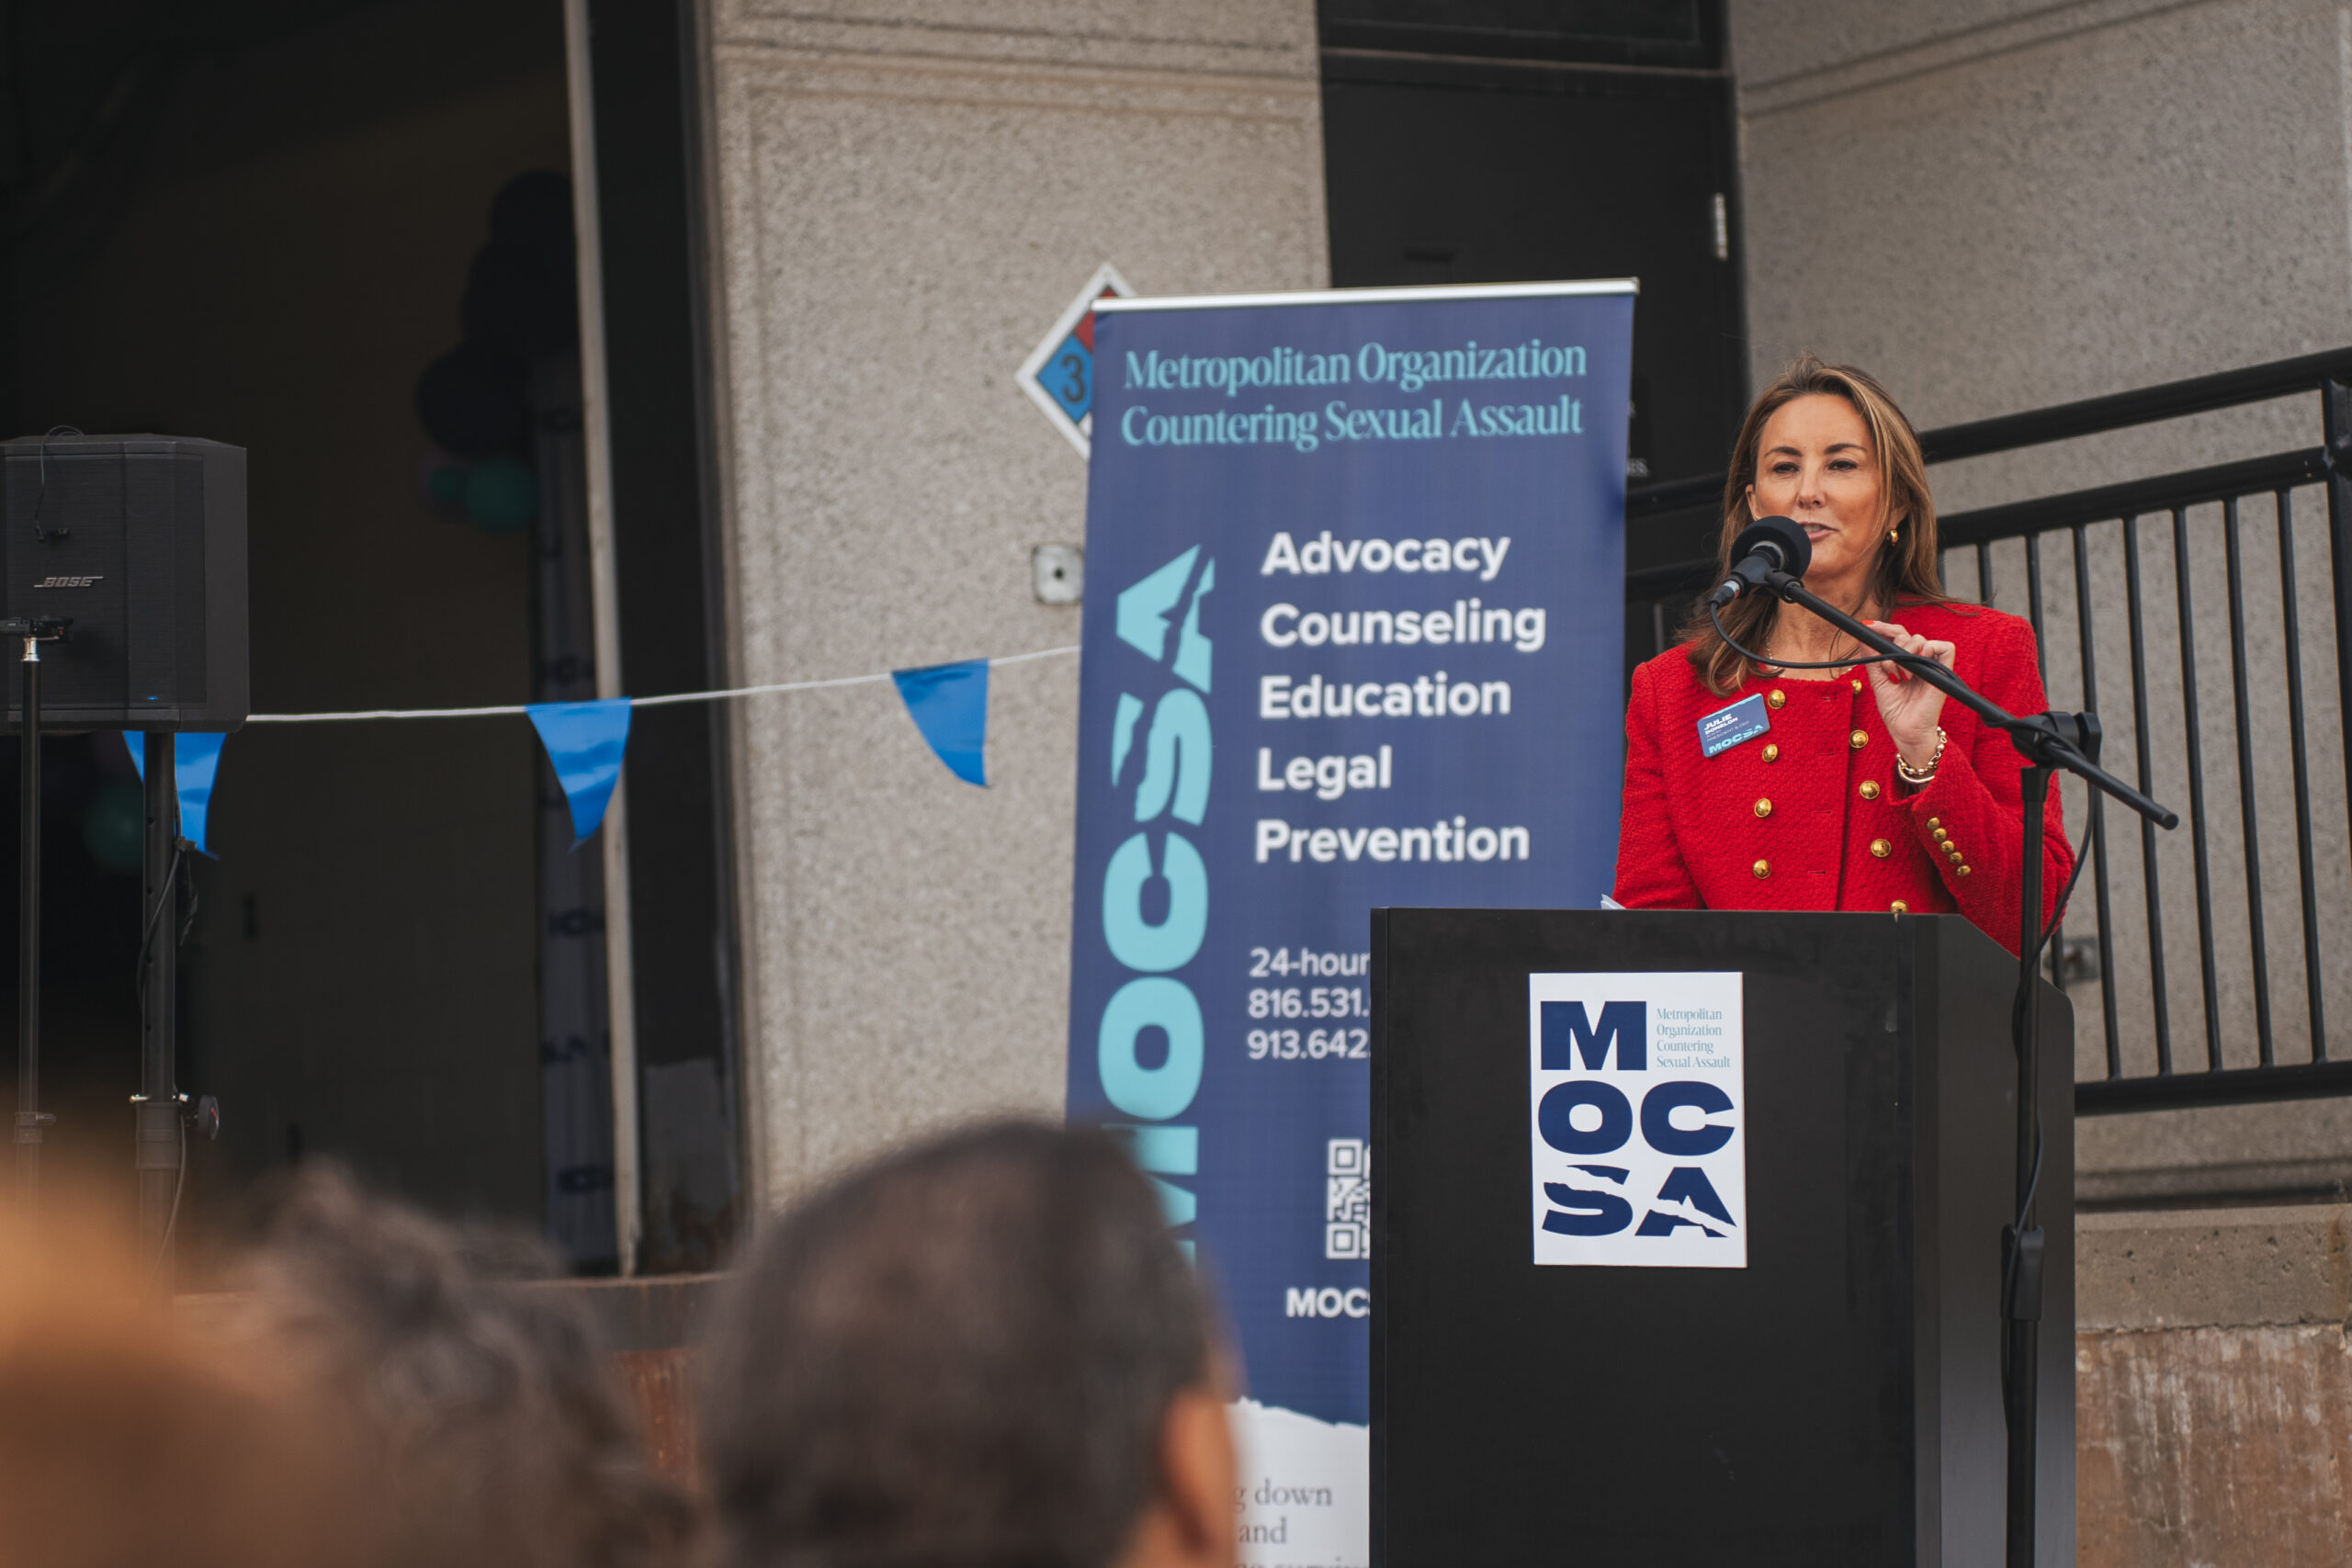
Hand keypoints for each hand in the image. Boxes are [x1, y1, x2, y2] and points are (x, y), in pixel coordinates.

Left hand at [1863, 621, 1953, 771]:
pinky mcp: (1945, 671)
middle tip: (1888, 666)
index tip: (1868, 626)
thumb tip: (1863, 638)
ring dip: (1905, 652)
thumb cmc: (1896, 711)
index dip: (1884, 628)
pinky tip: (1918, 662)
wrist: (1906, 731)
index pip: (1897, 636)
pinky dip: (1930, 649)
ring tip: (1902, 675)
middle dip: (1892, 642)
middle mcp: (1918, 661)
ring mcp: (1931, 665)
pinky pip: (1945, 647)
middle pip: (1907, 633)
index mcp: (1904, 662)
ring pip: (1921, 638)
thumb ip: (1873, 660)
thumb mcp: (1879, 682)